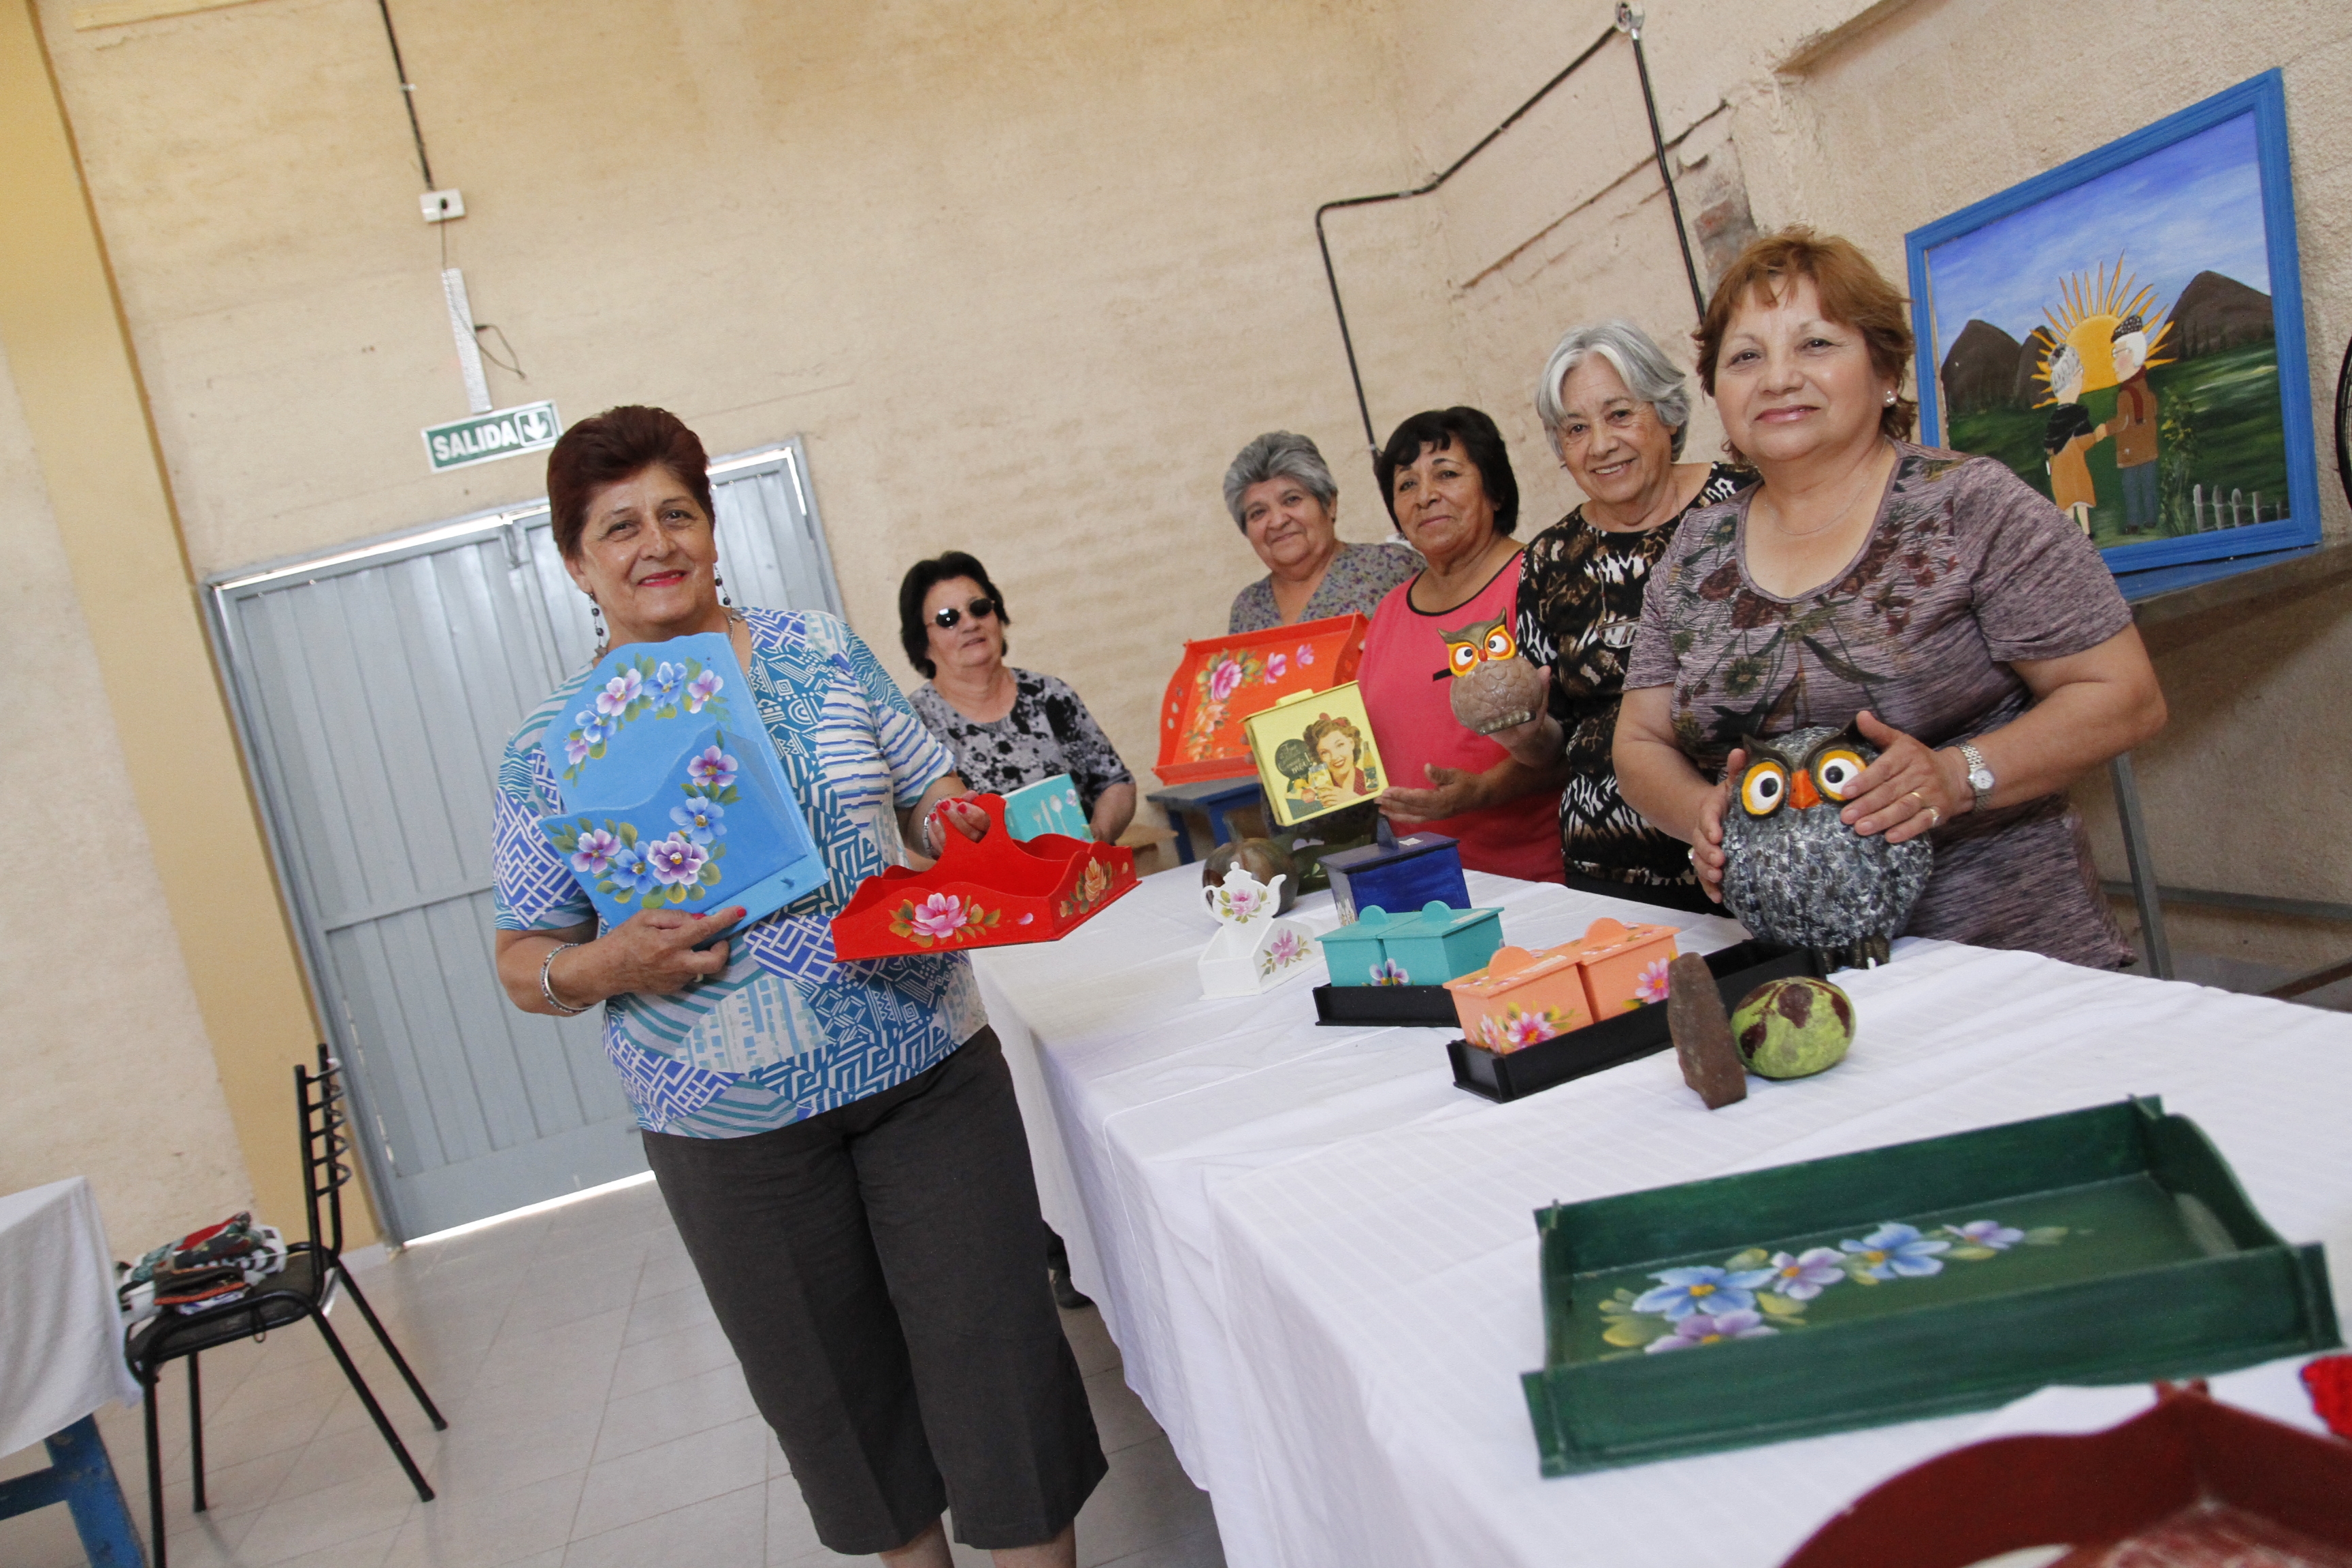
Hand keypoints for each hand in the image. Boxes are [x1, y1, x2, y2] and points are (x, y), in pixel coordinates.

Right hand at [588, 905, 742, 997]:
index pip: (704, 930)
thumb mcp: (646, 918)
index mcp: (669, 944)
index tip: (740, 911)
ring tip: (684, 946)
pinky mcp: (673, 989)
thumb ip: (675, 917)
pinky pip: (690, 975)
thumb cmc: (624, 939)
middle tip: (718, 938)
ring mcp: (676, 980)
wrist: (606, 970)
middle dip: (724, 948)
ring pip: (702, 969)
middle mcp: (676, 965)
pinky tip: (671, 958)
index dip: (725, 919)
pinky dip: (688, 964)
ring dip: (702, 955)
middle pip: (715, 962)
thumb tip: (700, 919)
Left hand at [925, 795, 990, 853]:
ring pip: (957, 845)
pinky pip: (944, 852)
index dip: (974, 815)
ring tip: (935, 813)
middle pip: (973, 836)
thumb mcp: (975, 806)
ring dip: (943, 828)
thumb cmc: (973, 816)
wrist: (963, 827)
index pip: (987, 824)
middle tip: (945, 805)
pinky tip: (933, 823)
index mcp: (996, 829)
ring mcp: (971, 856)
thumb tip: (970, 795)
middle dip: (956, 820)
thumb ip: (973, 800)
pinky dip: (936, 837)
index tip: (961, 805)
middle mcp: (986, 846)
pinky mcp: (957, 861)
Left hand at [1311, 783, 1347, 808]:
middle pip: (1326, 793)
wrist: (1352, 798)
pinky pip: (1330, 803)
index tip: (1316, 787)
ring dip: (1323, 801)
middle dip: (1321, 795)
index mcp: (1336, 789)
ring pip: (1327, 799)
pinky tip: (1325, 804)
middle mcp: (1336, 793)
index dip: (1320, 786)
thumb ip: (1333, 790)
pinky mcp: (1338, 803)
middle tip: (1318, 797)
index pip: (1327, 786)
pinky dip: (1326, 804)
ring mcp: (1337, 798)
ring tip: (1322, 802)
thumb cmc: (1345, 794)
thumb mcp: (1339, 790)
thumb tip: (1324, 792)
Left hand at [1378, 764, 1483, 828]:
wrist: (1481, 795)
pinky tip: (1395, 815)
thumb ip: (1440, 774)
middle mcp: (1435, 811)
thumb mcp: (1455, 774)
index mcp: (1440, 800)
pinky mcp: (1435, 817)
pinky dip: (1404, 817)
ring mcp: (1435, 816)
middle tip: (1376, 800)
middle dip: (1392, 804)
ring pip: (1411, 816)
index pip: (1415, 798)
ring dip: (1395, 813)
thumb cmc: (1467, 782)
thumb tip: (1427, 767)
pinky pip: (1416, 819)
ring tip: (1381, 809)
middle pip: (1410, 808)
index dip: (1400, 795)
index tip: (1386, 791)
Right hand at [1690, 746, 1739, 902]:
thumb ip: (1735, 770)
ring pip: (1701, 861)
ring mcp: (1704, 849)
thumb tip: (1741, 750)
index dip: (1711, 827)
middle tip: (1720, 861)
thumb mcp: (1730, 784)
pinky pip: (1706, 876)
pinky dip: (1710, 887)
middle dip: (1709, 853)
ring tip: (1719, 877)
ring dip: (1708, 871)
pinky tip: (1719, 897)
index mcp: (1710, 812)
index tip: (1718, 835)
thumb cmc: (1726, 802)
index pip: (1708, 819)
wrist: (1707, 815)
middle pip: (1702, 843)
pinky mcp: (1708, 862)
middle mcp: (1704, 832)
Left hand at [1842, 710, 1962, 842]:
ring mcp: (1931, 794)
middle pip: (1891, 791)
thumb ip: (1879, 732)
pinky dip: (1907, 830)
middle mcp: (1920, 774)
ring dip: (1882, 819)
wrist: (1958, 775)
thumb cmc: (1919, 759)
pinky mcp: (1939, 812)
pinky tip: (1890, 837)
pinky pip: (1922, 822)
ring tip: (1861, 828)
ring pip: (1904, 807)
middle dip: (1867, 805)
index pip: (1884, 768)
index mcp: (1907, 756)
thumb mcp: (1901, 742)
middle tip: (1846, 817)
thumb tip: (1861, 716)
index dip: (1864, 780)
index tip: (1845, 791)